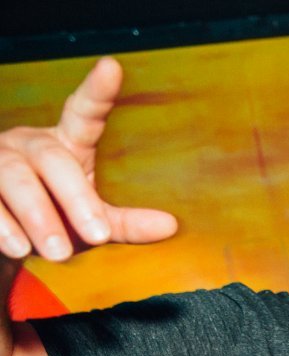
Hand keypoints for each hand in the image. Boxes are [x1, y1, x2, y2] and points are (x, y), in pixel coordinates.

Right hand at [0, 57, 176, 261]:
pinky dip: (3, 227)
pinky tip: (19, 248)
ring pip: (14, 179)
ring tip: (58, 252)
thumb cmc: (59, 217)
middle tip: (98, 234)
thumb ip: (126, 223)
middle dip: (75, 197)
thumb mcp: (93, 218)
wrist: (9, 235)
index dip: (97, 91)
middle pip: (52, 158)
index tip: (112, 68)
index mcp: (66, 143)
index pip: (83, 112)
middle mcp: (30, 144)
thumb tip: (170, 226)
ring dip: (38, 216)